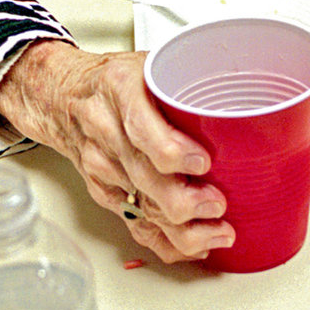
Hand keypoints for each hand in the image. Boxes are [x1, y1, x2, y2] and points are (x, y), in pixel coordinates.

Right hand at [0, 39, 233, 263]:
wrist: (62, 98)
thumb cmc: (113, 79)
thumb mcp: (149, 63)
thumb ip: (188, 82)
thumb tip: (246, 99)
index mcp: (121, 90)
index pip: (141, 129)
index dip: (172, 152)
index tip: (203, 163)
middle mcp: (108, 133)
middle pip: (146, 179)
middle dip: (186, 201)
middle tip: (218, 204)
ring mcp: (105, 168)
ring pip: (144, 210)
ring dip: (185, 230)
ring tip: (219, 233)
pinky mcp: (106, 194)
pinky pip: (137, 226)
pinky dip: (168, 242)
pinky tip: (194, 246)